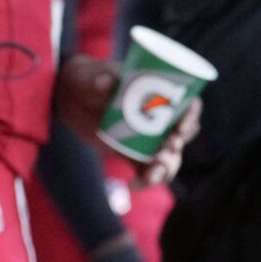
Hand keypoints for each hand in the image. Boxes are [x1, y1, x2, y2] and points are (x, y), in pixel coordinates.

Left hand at [55, 55, 201, 188]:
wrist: (69, 98)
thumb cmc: (87, 77)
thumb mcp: (91, 76)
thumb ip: (98, 79)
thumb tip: (106, 82)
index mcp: (158, 92)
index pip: (187, 103)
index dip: (191, 116)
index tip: (181, 127)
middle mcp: (159, 117)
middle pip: (181, 135)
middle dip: (177, 146)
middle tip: (167, 149)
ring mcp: (148, 138)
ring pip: (168, 157)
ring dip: (166, 168)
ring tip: (151, 175)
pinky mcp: (133, 154)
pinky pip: (147, 171)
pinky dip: (146, 180)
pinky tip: (134, 185)